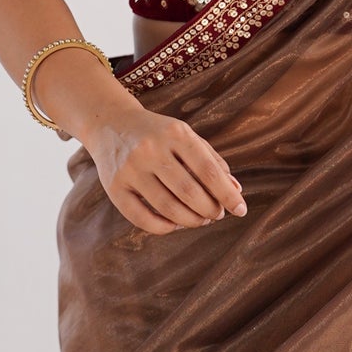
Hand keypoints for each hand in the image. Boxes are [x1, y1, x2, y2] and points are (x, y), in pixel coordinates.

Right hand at [83, 104, 246, 234]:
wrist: (110, 124)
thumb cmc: (158, 135)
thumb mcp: (187, 138)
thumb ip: (212, 162)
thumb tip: (235, 192)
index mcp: (174, 133)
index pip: (208, 170)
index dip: (227, 195)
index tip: (241, 210)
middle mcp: (150, 149)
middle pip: (189, 192)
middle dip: (210, 209)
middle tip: (217, 214)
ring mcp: (129, 169)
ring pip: (168, 208)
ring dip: (191, 221)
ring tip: (201, 219)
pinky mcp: (113, 187)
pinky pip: (142, 218)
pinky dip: (164, 227)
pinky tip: (175, 224)